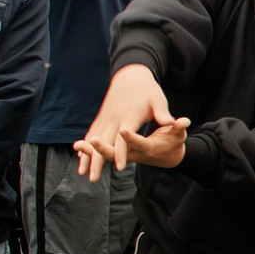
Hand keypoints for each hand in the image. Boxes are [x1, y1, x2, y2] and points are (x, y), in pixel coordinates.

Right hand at [75, 64, 176, 180]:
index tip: (121, 167)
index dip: (122, 153)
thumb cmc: (148, 90)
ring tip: (83, 173)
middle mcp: (114, 118)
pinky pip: (92, 133)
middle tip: (93, 179)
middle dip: (98, 161)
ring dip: (88, 156)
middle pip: (104, 143)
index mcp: (129, 116)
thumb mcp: (158, 100)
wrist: (130, 74)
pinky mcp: (102, 117)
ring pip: (94, 139)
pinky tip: (81, 156)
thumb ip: (163, 113)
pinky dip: (86, 145)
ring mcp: (106, 117)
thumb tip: (174, 122)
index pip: (123, 138)